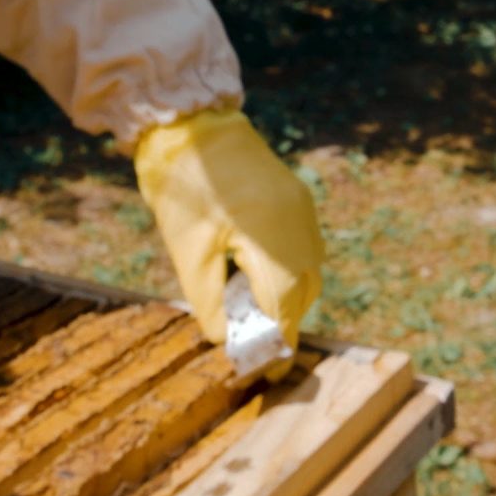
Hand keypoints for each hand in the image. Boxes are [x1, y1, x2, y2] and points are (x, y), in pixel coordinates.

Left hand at [133, 108, 324, 351]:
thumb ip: (209, 302)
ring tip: (252, 304)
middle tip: (256, 339)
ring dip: (287, 293)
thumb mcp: (190, 254)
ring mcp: (302, 209)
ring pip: (309, 270)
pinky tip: (256, 268)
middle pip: (305, 292)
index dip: (278, 341)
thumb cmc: (185, 191)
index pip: (286, 307)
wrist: (192, 127)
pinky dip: (288, 267)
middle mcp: (299, 228)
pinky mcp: (296, 197)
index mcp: (273, 242)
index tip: (270, 367)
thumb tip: (223, 338)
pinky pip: (304, 245)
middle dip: (283, 318)